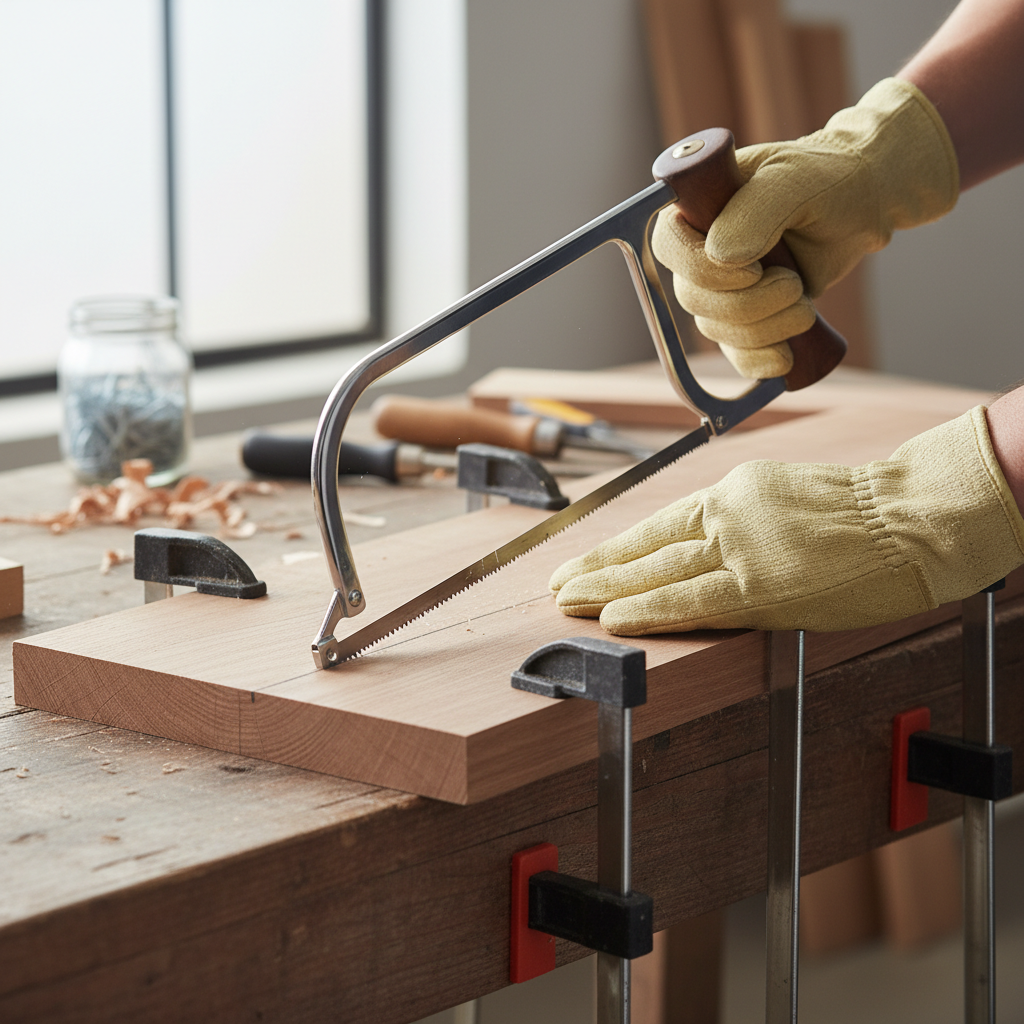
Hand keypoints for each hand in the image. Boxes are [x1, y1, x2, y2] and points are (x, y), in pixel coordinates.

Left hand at [549, 408, 1023, 634]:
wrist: (911, 517)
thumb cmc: (863, 513)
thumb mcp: (788, 499)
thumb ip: (745, 524)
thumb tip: (711, 551)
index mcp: (733, 493)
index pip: (659, 525)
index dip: (618, 547)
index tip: (584, 560)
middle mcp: (725, 515)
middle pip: (646, 547)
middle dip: (597, 569)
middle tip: (556, 585)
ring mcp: (739, 549)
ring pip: (656, 572)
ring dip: (606, 590)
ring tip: (566, 603)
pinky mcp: (758, 585)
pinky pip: (690, 601)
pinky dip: (648, 609)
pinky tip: (612, 618)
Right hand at [653, 78, 959, 378]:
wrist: (863, 203)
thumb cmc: (828, 178)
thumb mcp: (795, 180)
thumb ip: (757, 210)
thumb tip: (720, 258)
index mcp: (698, 207)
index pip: (668, 246)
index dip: (699, 269)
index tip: (752, 270)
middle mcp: (700, 249)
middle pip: (693, 297)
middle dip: (747, 305)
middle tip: (794, 286)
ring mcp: (721, 287)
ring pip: (717, 329)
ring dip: (765, 329)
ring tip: (805, 305)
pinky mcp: (746, 316)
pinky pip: (735, 352)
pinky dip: (757, 361)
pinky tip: (784, 359)